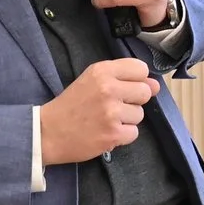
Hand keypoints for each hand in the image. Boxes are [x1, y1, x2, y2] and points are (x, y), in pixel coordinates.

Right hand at [39, 58, 159, 164]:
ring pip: (140, 114)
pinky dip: (122, 136)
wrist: (47, 132)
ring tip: (105, 120)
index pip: (140, 69)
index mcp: (102, 71)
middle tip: (113, 106)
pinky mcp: (113, 134)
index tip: (124, 88)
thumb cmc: (70, 105)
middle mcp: (109, 89)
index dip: (137, 80)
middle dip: (133, 101)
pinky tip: (105, 132)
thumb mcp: (90, 80)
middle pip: (145, 91)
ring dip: (126, 120)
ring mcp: (112, 112)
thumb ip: (122, 78)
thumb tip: (156, 86)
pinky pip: (134, 133)